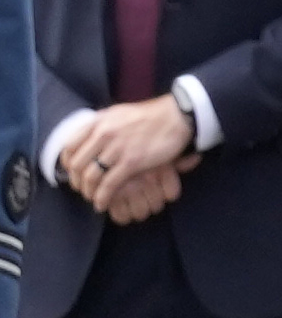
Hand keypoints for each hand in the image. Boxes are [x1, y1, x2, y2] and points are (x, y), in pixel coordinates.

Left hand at [60, 101, 192, 220]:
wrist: (178, 116)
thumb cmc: (151, 115)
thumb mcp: (119, 113)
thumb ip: (102, 125)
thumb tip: (88, 138)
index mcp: (98, 122)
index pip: (69, 147)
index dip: (67, 163)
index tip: (74, 171)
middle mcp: (103, 134)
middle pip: (77, 165)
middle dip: (76, 181)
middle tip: (83, 189)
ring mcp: (117, 148)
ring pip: (90, 177)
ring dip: (88, 192)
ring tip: (94, 198)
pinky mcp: (131, 162)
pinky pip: (108, 185)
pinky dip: (102, 198)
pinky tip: (103, 204)